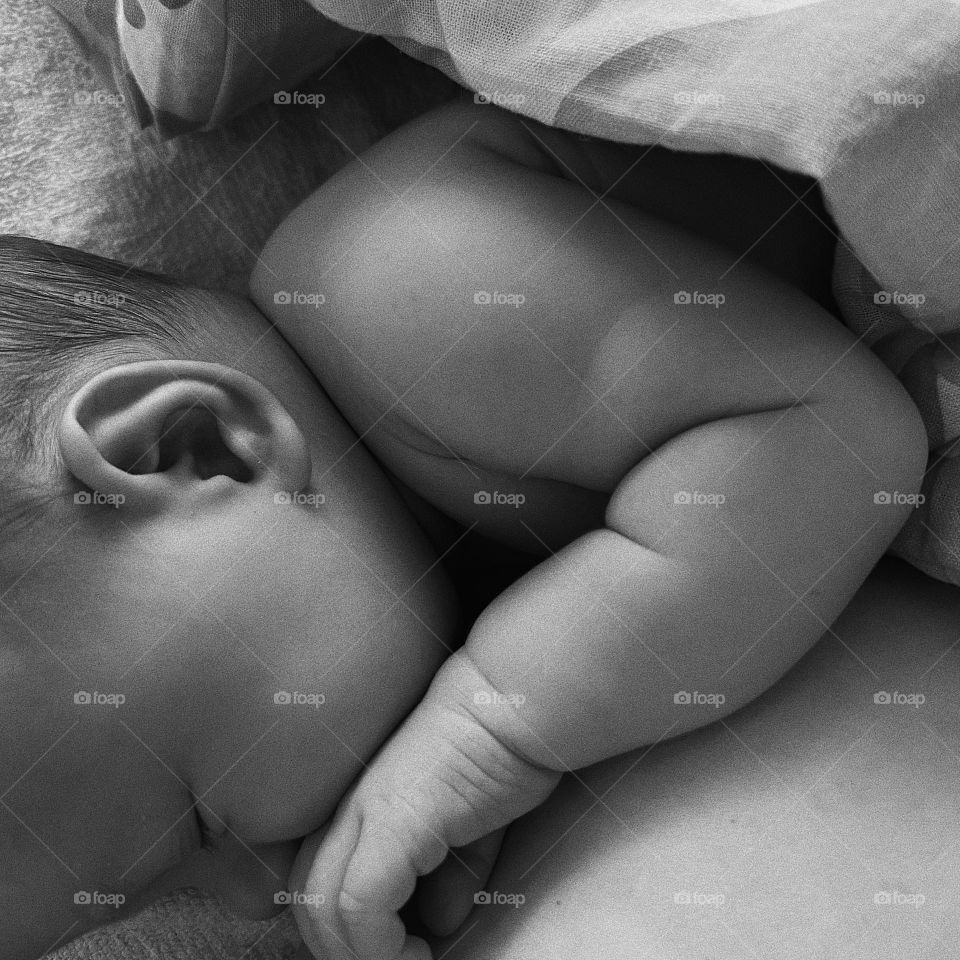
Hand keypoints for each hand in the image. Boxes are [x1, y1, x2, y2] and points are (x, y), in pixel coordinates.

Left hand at [289, 651, 561, 959]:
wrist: (516, 707)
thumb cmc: (498, 754)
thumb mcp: (468, 828)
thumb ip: (448, 872)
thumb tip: (440, 921)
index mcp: (360, 803)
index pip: (318, 878)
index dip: (342, 927)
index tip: (389, 951)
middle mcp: (349, 806)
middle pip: (308, 899)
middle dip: (343, 950)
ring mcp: (365, 810)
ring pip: (323, 909)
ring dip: (362, 957)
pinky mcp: (393, 820)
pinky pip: (361, 907)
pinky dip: (382, 950)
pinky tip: (423, 954)